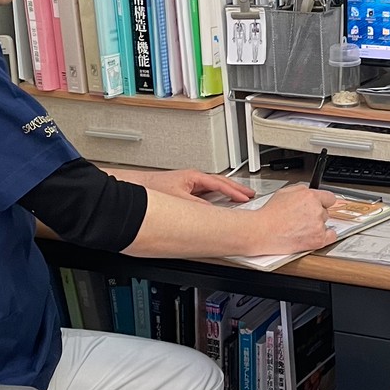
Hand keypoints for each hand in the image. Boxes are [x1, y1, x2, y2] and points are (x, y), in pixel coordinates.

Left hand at [136, 168, 253, 202]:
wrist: (139, 186)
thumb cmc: (154, 187)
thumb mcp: (179, 198)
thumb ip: (197, 205)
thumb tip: (212, 212)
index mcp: (194, 177)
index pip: (219, 184)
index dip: (234, 192)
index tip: (245, 197)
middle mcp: (193, 179)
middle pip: (220, 183)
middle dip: (236, 189)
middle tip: (250, 194)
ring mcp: (190, 184)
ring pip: (214, 187)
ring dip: (227, 192)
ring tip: (240, 197)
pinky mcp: (186, 189)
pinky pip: (206, 192)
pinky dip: (217, 196)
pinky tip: (219, 203)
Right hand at [244, 185, 338, 255]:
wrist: (263, 231)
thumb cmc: (269, 214)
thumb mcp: (284, 192)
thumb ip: (300, 190)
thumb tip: (308, 191)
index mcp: (309, 195)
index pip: (329, 198)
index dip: (323, 202)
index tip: (320, 206)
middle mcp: (316, 209)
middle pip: (325, 211)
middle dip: (316, 214)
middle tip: (302, 219)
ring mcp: (318, 225)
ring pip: (325, 224)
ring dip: (317, 226)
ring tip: (300, 228)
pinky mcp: (318, 239)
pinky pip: (331, 236)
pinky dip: (326, 236)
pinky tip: (315, 235)